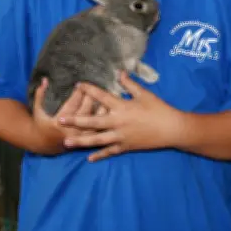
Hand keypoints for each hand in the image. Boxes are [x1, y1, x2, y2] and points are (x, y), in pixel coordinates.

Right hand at [31, 77, 103, 154]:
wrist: (44, 145)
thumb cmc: (41, 124)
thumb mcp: (37, 110)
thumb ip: (40, 95)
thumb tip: (45, 79)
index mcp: (58, 122)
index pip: (71, 105)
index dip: (77, 94)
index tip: (81, 84)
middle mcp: (71, 130)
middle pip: (85, 113)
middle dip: (91, 99)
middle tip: (96, 88)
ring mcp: (80, 137)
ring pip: (95, 123)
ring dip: (102, 110)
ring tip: (107, 98)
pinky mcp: (87, 141)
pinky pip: (100, 131)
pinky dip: (106, 122)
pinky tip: (111, 111)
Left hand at [58, 72, 184, 161]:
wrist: (170, 129)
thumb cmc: (158, 109)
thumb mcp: (144, 94)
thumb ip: (130, 84)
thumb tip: (120, 72)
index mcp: (122, 107)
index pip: (102, 97)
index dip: (89, 90)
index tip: (78, 85)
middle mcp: (118, 123)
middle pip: (92, 122)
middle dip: (75, 120)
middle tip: (60, 120)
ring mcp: (120, 137)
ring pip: (97, 140)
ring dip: (81, 141)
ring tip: (67, 142)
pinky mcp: (125, 147)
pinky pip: (109, 152)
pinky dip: (99, 155)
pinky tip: (89, 158)